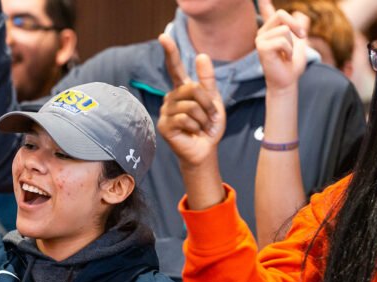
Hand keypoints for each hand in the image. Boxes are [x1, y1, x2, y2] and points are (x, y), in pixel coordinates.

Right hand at [156, 34, 225, 168]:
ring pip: (190, 105)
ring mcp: (165, 112)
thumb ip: (207, 80)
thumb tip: (201, 55)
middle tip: (209, 117)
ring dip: (203, 118)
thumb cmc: (208, 126)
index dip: (170, 52)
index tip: (163, 37)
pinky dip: (196, 126)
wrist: (205, 149)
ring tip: (201, 126)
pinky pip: (185, 118)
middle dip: (207, 104)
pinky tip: (193, 132)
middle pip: (192, 89)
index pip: (175, 68)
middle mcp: (170, 98)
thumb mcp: (213, 100)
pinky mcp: (164, 125)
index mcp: (181, 90)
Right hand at [255, 0, 309, 91]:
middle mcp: (262, 32)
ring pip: (285, 29)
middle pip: (281, 14)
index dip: (263, 1)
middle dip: (296, 26)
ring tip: (286, 55)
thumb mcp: (300, 42)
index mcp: (270, 29)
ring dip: (292, 44)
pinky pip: (282, 40)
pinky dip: (289, 50)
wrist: (288, 81)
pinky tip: (284, 58)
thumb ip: (299, 28)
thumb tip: (302, 14)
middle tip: (301, 38)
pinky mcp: (261, 48)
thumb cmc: (292, 64)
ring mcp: (260, 40)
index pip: (265, 8)